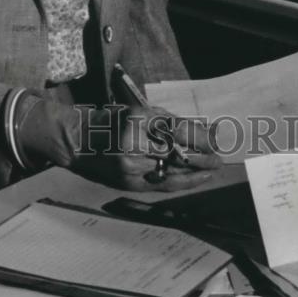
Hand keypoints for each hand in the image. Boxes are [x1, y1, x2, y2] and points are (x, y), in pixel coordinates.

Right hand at [71, 104, 222, 192]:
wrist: (78, 141)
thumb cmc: (110, 121)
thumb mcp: (140, 111)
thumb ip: (170, 121)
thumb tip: (203, 129)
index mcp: (137, 120)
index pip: (178, 131)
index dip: (201, 138)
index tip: (215, 139)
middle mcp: (134, 145)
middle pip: (178, 154)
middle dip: (203, 157)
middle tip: (219, 157)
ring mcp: (130, 167)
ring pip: (173, 172)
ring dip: (197, 172)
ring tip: (213, 168)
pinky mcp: (129, 184)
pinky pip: (162, 185)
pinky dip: (183, 183)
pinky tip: (197, 179)